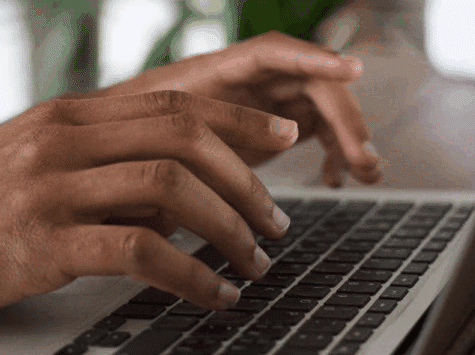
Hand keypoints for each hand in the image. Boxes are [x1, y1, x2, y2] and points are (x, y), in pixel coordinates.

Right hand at [0, 91, 297, 324]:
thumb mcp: (26, 167)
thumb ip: (95, 166)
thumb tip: (172, 195)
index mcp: (65, 116)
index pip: (175, 101)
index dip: (240, 117)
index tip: (283, 137)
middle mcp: (62, 139)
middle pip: (186, 137)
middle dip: (248, 180)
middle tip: (276, 222)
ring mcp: (49, 187)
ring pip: (172, 188)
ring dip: (229, 228)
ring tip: (254, 262)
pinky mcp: (38, 242)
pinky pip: (139, 251)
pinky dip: (191, 275)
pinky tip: (213, 296)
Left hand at [98, 31, 378, 186]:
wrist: (110, 151)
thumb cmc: (121, 140)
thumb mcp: (139, 147)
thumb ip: (172, 151)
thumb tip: (209, 173)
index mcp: (214, 72)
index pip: (273, 54)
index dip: (314, 59)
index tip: (352, 71)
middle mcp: (245, 81)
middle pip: (311, 84)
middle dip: (344, 118)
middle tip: (363, 157)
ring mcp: (260, 103)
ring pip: (320, 109)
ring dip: (347, 137)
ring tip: (364, 173)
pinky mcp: (267, 129)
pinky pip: (314, 131)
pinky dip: (330, 152)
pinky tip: (336, 179)